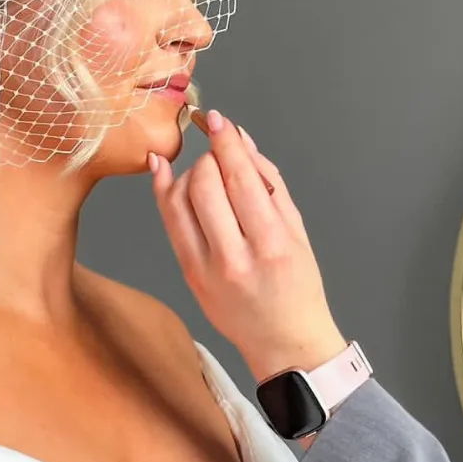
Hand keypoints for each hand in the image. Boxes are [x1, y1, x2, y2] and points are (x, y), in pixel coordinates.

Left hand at [150, 111, 346, 382]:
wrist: (285, 341)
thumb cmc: (298, 287)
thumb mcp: (298, 233)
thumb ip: (270, 184)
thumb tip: (243, 143)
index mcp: (271, 244)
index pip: (241, 179)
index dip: (226, 143)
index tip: (218, 120)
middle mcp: (236, 258)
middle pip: (205, 185)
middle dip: (209, 159)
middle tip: (221, 156)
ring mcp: (206, 269)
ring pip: (180, 200)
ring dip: (189, 173)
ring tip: (206, 172)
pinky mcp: (188, 276)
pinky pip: (169, 223)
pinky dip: (164, 192)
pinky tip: (164, 171)